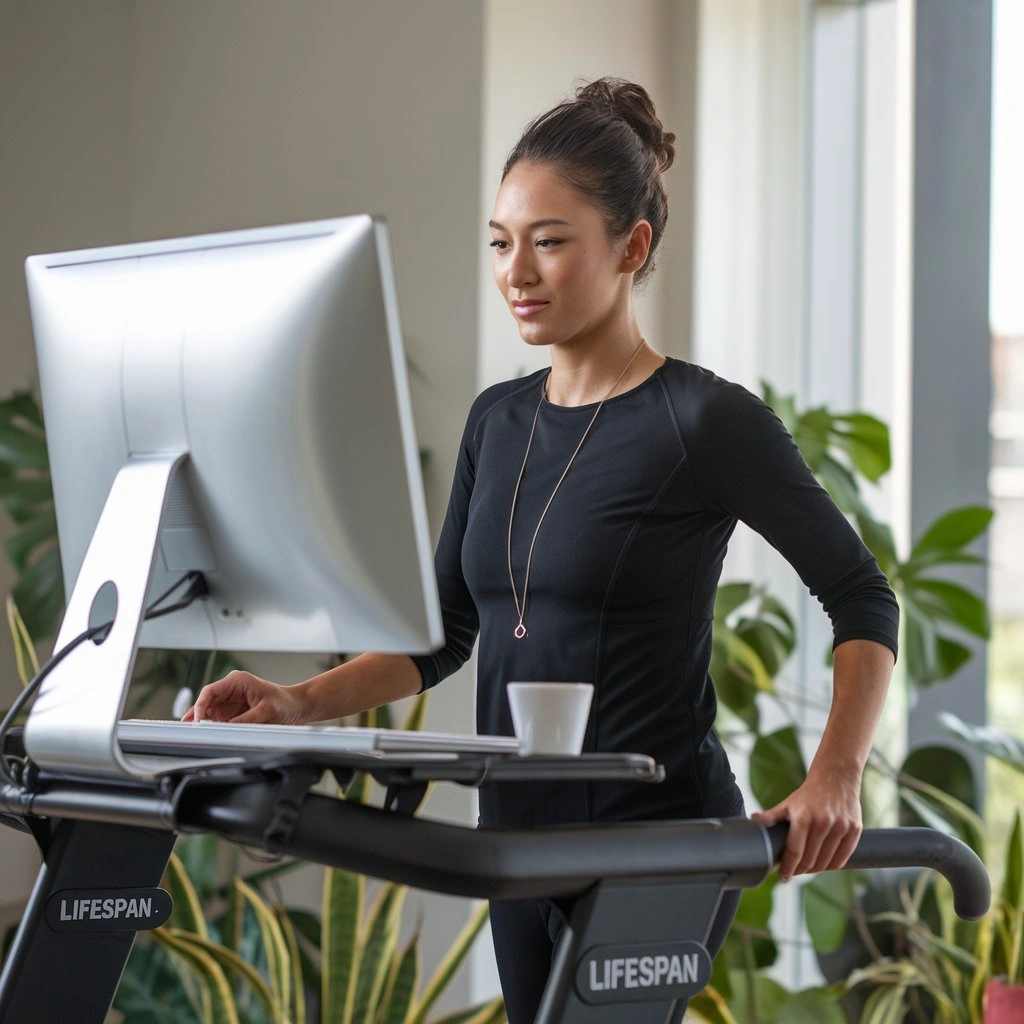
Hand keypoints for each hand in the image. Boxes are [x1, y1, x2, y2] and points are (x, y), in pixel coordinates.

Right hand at [181, 670, 307, 724]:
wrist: (297, 706)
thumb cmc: (285, 703)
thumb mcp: (266, 711)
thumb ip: (245, 719)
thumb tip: (227, 727)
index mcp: (237, 681)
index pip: (210, 691)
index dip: (200, 706)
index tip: (198, 721)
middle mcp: (231, 689)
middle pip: (206, 702)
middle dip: (197, 716)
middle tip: (191, 731)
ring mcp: (230, 701)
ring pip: (209, 712)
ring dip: (202, 722)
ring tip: (194, 735)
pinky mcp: (233, 713)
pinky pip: (217, 720)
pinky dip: (210, 727)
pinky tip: (204, 734)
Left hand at [750, 765, 862, 881]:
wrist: (836, 778)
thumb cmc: (808, 794)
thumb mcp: (788, 804)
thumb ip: (771, 815)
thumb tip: (752, 820)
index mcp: (803, 817)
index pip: (795, 852)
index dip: (788, 868)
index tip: (783, 877)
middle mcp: (823, 822)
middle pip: (810, 860)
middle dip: (800, 870)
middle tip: (794, 872)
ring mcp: (841, 826)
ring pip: (827, 862)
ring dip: (815, 869)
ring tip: (807, 868)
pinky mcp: (855, 829)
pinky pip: (843, 858)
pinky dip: (832, 865)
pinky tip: (824, 864)